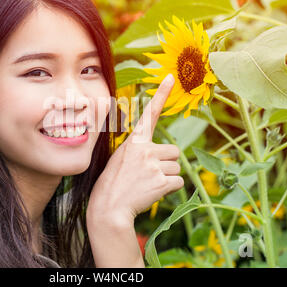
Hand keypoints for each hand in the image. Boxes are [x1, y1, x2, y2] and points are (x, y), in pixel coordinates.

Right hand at [87, 74, 183, 224]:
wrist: (108, 209)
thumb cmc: (112, 185)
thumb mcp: (120, 160)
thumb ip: (139, 151)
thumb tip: (162, 154)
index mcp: (134, 142)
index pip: (149, 114)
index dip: (161, 95)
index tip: (171, 78)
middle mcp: (145, 149)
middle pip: (174, 151)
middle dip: (167, 163)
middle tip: (149, 175)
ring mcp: (154, 165)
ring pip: (176, 168)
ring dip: (167, 177)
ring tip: (147, 184)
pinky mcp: (162, 181)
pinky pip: (178, 182)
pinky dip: (169, 189)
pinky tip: (152, 192)